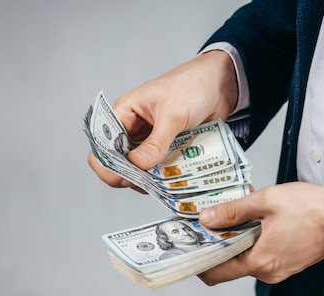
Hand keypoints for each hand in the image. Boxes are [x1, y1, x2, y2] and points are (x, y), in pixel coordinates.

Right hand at [87, 50, 237, 188]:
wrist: (221, 85)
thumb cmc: (192, 86)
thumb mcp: (173, 114)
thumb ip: (156, 142)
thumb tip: (138, 164)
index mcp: (125, 113)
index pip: (102, 143)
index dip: (107, 163)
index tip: (125, 177)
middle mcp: (133, 129)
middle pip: (119, 162)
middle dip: (131, 175)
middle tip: (149, 182)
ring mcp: (150, 141)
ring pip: (140, 170)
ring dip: (150, 179)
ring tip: (165, 181)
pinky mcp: (167, 149)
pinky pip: (160, 169)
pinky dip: (165, 177)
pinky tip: (175, 180)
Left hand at [197, 182, 323, 284]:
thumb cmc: (311, 208)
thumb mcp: (266, 201)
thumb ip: (233, 211)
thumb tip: (206, 219)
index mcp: (260, 260)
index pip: (217, 273)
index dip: (199, 259)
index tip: (190, 244)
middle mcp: (268, 272)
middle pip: (230, 265)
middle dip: (219, 244)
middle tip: (212, 221)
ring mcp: (280, 270)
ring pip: (247, 259)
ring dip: (238, 240)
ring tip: (238, 214)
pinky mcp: (289, 263)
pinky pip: (263, 256)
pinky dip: (254, 241)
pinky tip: (257, 220)